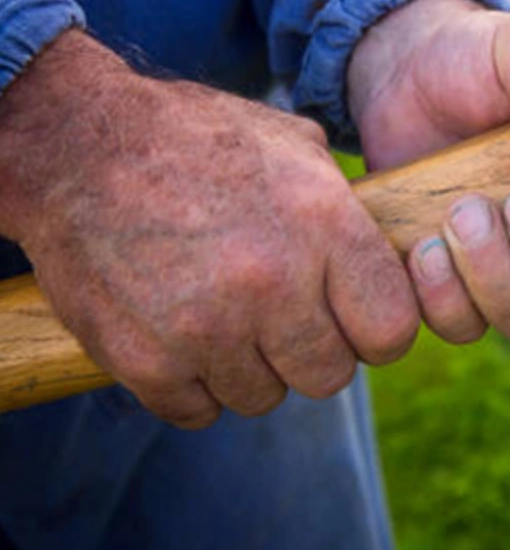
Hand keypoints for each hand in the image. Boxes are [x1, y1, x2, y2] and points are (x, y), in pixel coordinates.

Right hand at [0, 31, 417, 426]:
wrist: (77, 146)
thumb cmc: (197, 139)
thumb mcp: (293, 145)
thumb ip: (346, 208)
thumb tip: (391, 252)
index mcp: (322, 225)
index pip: (392, 329)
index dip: (378, 330)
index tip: (357, 320)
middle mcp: (272, 282)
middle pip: (331, 376)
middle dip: (314, 352)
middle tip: (284, 318)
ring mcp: (206, 327)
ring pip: (265, 397)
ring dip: (251, 368)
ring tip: (225, 315)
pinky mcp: (146, 360)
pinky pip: (199, 410)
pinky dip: (193, 384)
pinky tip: (182, 334)